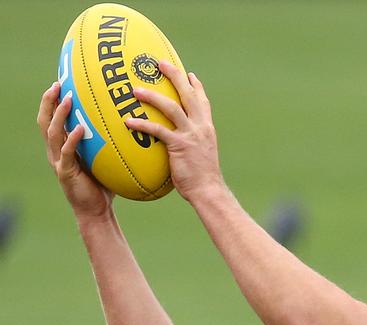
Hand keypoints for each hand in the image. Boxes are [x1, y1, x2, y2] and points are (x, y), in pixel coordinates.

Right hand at [37, 82, 113, 220]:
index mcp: (63, 147)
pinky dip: (72, 139)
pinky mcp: (65, 173)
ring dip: (59, 115)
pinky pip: (67, 153)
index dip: (53, 101)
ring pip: (52, 133)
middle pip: (44, 121)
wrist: (97, 211)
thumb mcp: (105, 158)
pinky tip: (80, 128)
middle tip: (57, 83)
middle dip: (49, 101)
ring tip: (68, 100)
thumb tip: (133, 122)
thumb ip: (110, 141)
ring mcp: (59, 162)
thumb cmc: (104, 185)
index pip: (53, 119)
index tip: (61, 81)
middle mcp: (56, 152)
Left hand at [125, 61, 221, 203]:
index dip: (196, 86)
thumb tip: (177, 145)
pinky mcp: (180, 146)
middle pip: (188, 95)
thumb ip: (192, 145)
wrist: (209, 190)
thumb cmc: (202, 179)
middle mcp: (201, 127)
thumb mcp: (201, 156)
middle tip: (160, 62)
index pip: (203, 101)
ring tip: (135, 90)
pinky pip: (159, 130)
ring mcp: (191, 135)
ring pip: (172, 107)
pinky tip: (128, 122)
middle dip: (175, 76)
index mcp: (207, 128)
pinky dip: (143, 124)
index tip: (190, 74)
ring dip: (153, 96)